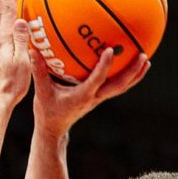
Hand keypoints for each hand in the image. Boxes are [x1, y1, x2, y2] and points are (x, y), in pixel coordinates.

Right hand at [32, 42, 151, 138]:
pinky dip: (127, 77)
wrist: (54, 129)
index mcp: (82, 96)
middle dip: (132, 72)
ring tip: (146, 60)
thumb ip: (39, 71)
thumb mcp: (41, 92)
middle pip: (119, 85)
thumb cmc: (47, 111)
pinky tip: (132, 65)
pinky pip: (117, 86)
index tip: (110, 50)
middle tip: (143, 55)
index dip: (105, 66)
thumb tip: (32, 49)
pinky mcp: (99, 97)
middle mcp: (94, 97)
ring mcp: (99, 98)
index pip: (97, 80)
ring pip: (122, 87)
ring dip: (135, 75)